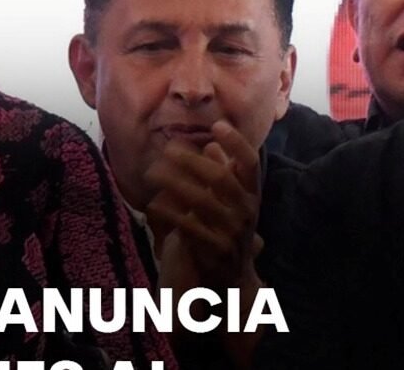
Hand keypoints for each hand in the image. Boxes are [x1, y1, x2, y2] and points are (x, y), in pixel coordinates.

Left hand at [145, 121, 261, 287]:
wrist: (231, 280)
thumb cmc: (226, 231)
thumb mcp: (230, 204)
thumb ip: (223, 175)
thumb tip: (212, 144)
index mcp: (252, 196)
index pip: (251, 164)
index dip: (238, 143)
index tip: (218, 125)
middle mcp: (247, 212)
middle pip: (221, 178)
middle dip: (192, 160)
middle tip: (167, 149)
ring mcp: (233, 232)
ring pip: (203, 201)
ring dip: (175, 183)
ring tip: (151, 172)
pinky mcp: (216, 251)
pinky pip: (191, 228)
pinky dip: (171, 214)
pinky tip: (153, 204)